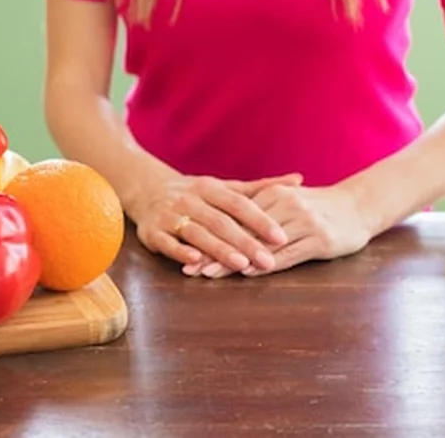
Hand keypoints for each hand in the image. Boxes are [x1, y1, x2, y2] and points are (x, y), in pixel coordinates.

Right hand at [127, 172, 302, 273]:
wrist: (146, 190)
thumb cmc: (195, 193)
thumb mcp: (224, 187)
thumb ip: (260, 187)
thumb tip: (299, 180)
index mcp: (210, 188)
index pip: (239, 204)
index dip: (260, 220)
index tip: (281, 236)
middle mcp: (190, 199)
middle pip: (221, 221)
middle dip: (245, 241)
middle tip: (268, 260)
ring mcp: (170, 215)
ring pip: (197, 233)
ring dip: (218, 249)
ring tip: (240, 264)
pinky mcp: (153, 232)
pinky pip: (168, 243)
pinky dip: (181, 251)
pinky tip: (196, 261)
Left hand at [184, 184, 372, 277]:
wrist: (359, 205)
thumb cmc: (319, 205)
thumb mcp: (289, 200)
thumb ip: (260, 207)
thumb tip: (225, 219)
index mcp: (275, 195)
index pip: (235, 219)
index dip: (211, 235)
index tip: (187, 249)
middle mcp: (287, 205)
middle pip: (243, 232)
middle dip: (215, 251)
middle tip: (191, 268)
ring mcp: (304, 222)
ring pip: (261, 245)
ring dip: (233, 261)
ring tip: (209, 275)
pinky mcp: (319, 240)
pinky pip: (287, 254)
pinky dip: (265, 264)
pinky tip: (247, 273)